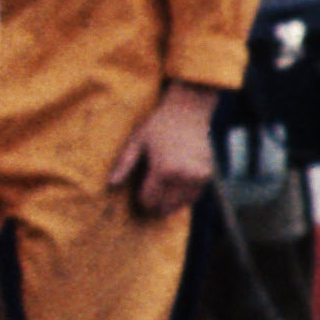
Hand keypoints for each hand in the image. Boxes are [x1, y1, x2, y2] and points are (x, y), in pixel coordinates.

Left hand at [121, 88, 219, 220]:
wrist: (189, 112)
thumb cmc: (158, 125)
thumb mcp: (136, 142)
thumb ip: (124, 165)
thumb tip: (110, 184)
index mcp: (163, 169)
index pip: (150, 199)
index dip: (143, 202)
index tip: (139, 200)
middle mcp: (183, 176)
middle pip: (167, 206)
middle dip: (156, 207)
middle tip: (148, 204)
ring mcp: (198, 177)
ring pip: (182, 204)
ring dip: (171, 206)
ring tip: (160, 203)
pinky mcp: (208, 175)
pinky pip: (195, 196)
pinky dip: (184, 199)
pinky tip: (174, 195)